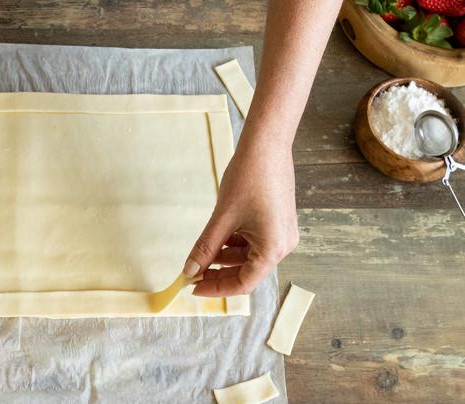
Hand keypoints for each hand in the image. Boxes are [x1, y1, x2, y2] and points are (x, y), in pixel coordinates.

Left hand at [183, 139, 298, 296]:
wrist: (266, 145)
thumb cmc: (249, 178)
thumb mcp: (222, 217)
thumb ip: (206, 247)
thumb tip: (190, 269)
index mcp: (273, 248)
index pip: (244, 283)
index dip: (217, 288)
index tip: (193, 287)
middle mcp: (283, 244)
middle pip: (248, 271)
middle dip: (219, 274)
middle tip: (193, 273)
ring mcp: (282, 233)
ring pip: (249, 256)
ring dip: (225, 258)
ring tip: (201, 255)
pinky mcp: (277, 222)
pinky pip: (254, 241)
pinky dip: (234, 244)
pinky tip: (217, 239)